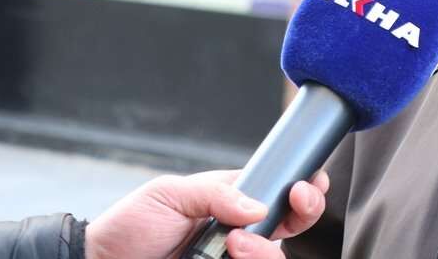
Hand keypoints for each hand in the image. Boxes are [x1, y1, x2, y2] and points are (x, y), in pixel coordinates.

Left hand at [85, 168, 329, 258]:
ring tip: (233, 246)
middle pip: (294, 229)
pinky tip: (230, 258)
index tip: (308, 186)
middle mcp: (241, 236)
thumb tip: (258, 205)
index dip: (304, 191)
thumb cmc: (129, 227)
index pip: (281, 195)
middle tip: (290, 206)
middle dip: (301, 215)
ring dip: (265, 251)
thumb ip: (215, 192)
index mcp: (233, 204)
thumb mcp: (170, 194)